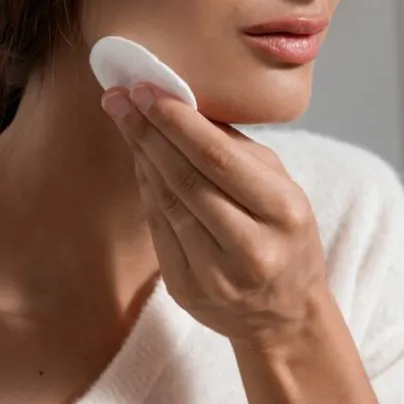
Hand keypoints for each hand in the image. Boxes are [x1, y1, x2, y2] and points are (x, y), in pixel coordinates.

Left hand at [102, 83, 329, 350]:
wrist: (284, 314)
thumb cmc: (283, 235)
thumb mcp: (280, 186)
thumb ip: (235, 149)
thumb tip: (181, 105)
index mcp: (284, 212)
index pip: (218, 159)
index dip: (176, 122)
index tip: (145, 90)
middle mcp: (251, 249)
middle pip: (185, 180)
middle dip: (148, 132)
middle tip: (118, 97)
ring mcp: (216, 276)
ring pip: (167, 203)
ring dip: (142, 157)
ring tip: (124, 120)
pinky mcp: (188, 291)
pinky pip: (159, 228)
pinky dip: (147, 190)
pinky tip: (140, 161)